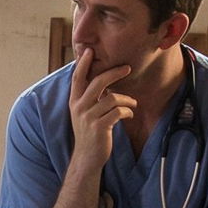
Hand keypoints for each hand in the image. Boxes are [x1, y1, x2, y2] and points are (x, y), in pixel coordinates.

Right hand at [68, 46, 135, 171]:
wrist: (87, 157)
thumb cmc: (89, 133)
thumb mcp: (84, 113)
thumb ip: (90, 98)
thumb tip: (104, 81)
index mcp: (74, 101)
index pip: (78, 78)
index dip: (83, 63)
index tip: (89, 50)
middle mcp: (79, 107)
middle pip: (98, 82)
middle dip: (114, 72)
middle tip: (127, 68)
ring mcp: (89, 118)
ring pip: (113, 98)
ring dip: (127, 99)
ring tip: (133, 103)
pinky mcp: (100, 127)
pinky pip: (118, 112)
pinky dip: (128, 111)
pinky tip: (129, 114)